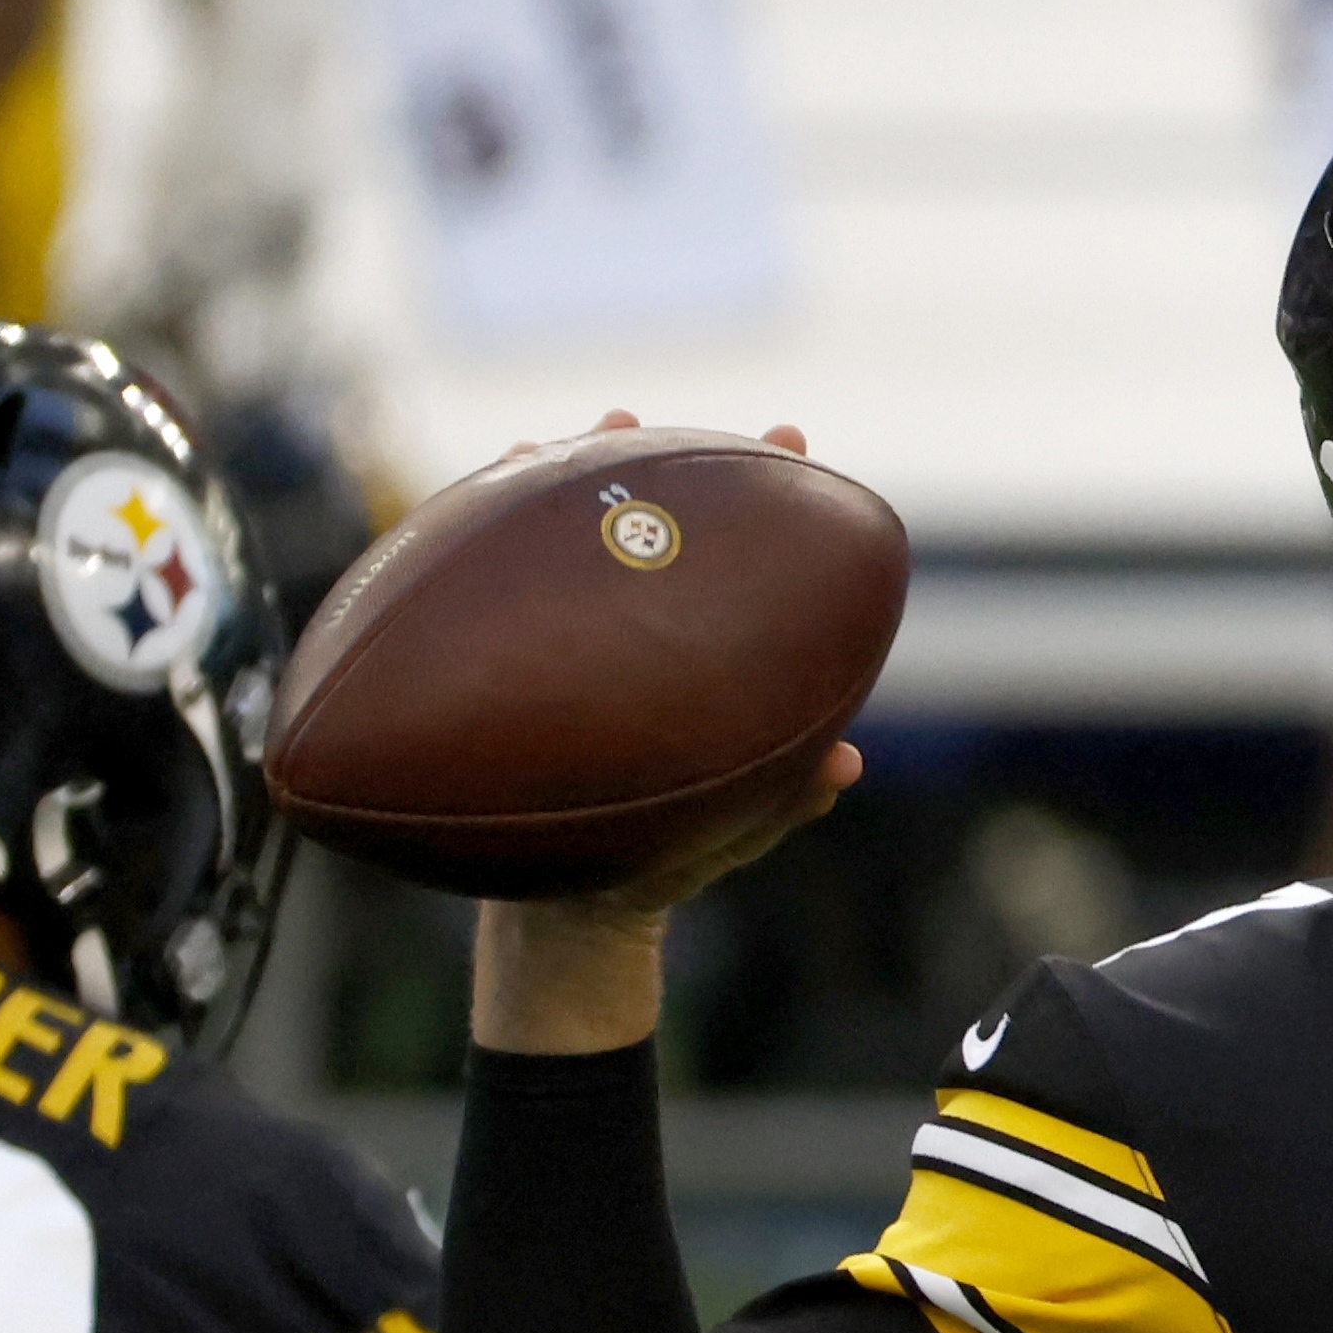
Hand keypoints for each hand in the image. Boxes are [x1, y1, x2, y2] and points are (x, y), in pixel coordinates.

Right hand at [465, 417, 858, 1055]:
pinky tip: (492, 490)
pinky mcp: (504, 670)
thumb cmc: (661, 864)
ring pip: (567, 545)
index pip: (732, 563)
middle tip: (652, 414)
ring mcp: (564, 646)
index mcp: (692, 661)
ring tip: (584, 428)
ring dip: (570, 478)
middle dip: (654, 462)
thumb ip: (784, 799)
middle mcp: (630, 638)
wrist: (568, 919)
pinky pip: (494, 602)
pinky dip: (490, 545)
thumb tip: (842, 767)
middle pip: (647, 530)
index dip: (761, 501)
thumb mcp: (728, 832)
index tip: (788, 442)